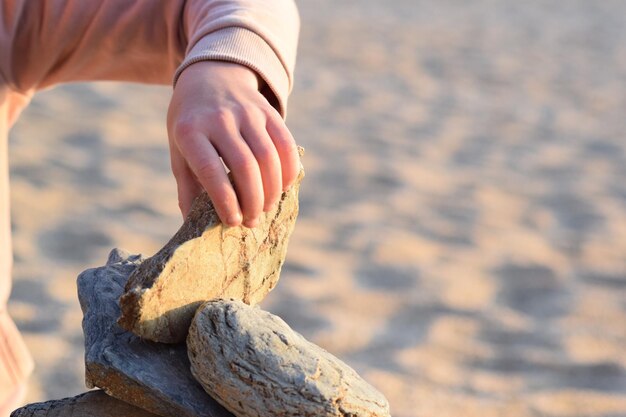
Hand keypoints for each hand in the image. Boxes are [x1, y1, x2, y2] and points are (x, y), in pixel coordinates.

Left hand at [167, 61, 299, 227]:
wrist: (209, 76)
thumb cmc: (191, 122)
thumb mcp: (178, 149)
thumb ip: (188, 186)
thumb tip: (194, 228)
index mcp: (190, 130)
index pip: (210, 169)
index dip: (225, 200)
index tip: (233, 222)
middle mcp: (219, 118)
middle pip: (244, 166)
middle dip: (252, 200)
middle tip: (252, 221)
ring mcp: (247, 112)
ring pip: (268, 157)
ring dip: (271, 190)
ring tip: (266, 209)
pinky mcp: (268, 112)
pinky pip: (285, 144)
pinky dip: (288, 171)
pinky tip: (282, 188)